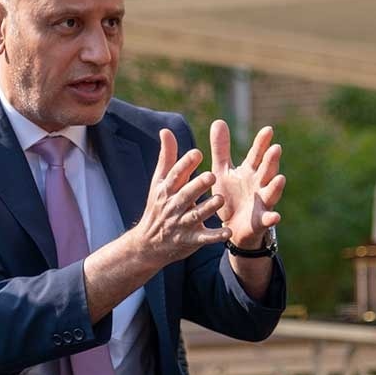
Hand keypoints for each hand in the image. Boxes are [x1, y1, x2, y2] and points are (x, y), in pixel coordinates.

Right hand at [128, 129, 228, 268]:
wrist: (148, 244)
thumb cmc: (157, 206)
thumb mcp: (159, 182)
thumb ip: (167, 157)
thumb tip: (166, 130)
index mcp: (166, 190)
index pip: (175, 175)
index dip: (185, 164)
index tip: (197, 153)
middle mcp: (173, 206)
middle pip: (186, 194)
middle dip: (198, 186)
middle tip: (213, 176)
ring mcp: (181, 224)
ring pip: (196, 215)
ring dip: (208, 208)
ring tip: (220, 200)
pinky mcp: (190, 240)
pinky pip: (204, 238)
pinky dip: (215, 236)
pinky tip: (227, 232)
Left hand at [207, 120, 283, 248]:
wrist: (231, 227)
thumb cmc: (230, 196)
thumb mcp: (222, 171)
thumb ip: (221, 149)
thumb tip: (219, 120)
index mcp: (251, 172)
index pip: (257, 155)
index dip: (262, 143)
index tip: (268, 129)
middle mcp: (260, 184)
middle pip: (267, 170)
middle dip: (271, 161)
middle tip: (275, 148)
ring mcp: (262, 202)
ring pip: (271, 192)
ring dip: (276, 186)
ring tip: (280, 178)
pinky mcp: (260, 220)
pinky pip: (267, 219)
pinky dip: (272, 218)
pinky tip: (275, 216)